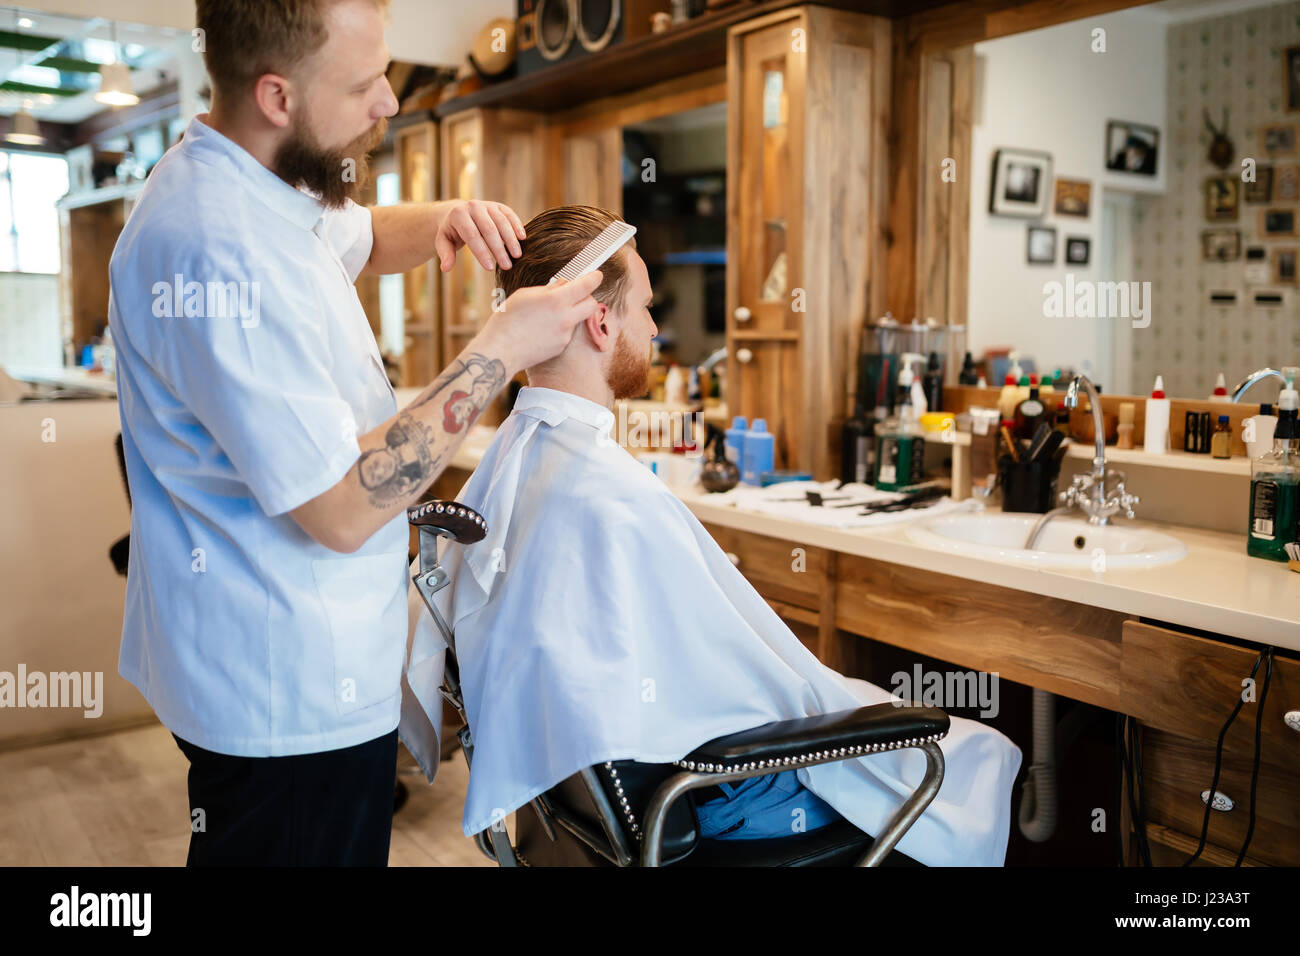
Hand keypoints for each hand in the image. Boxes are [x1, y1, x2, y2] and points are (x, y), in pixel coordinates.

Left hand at [433, 199, 525, 271]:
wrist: (459, 213)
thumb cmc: (452, 232)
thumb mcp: (443, 242)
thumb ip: (445, 254)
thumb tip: (445, 268)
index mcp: (458, 215)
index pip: (472, 235)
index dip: (481, 252)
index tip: (490, 268)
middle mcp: (473, 206)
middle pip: (489, 229)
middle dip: (499, 249)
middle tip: (507, 266)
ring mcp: (487, 205)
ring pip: (501, 222)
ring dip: (511, 240)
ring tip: (517, 256)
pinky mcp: (498, 206)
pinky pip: (509, 214)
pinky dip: (517, 225)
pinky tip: (523, 239)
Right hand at [476, 271, 603, 375]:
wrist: (501, 349)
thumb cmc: (508, 319)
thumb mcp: (525, 295)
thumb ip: (549, 289)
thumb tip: (564, 284)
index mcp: (555, 300)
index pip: (586, 286)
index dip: (594, 278)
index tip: (596, 275)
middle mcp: (565, 317)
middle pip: (592, 304)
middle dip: (588, 297)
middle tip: (576, 294)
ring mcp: (565, 334)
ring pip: (577, 318)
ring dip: (570, 313)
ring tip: (546, 315)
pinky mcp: (561, 346)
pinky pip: (566, 332)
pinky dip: (559, 327)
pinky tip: (542, 329)